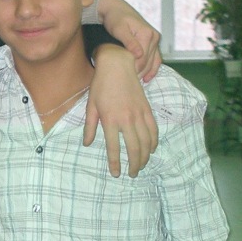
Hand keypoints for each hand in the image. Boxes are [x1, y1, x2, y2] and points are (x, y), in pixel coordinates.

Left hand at [85, 45, 157, 176]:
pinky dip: (154, 141)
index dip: (115, 163)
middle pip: (134, 148)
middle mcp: (126, 119)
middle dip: (134, 164)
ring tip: (142, 165)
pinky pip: (153, 129)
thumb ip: (90, 126)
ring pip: (146, 141)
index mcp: (110, 120)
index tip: (116, 174)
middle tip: (133, 174)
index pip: (114, 148)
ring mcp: (139, 114)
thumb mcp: (90, 106)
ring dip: (145, 156)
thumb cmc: (101, 86)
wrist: (118, 66)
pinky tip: (151, 149)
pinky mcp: (147, 109)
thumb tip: (87, 144)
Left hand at [96, 0, 161, 80]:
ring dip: (145, 73)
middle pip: (148, 62)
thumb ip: (129, 42)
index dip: (134, 70)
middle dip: (139, 73)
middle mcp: (154, 36)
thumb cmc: (114, 19)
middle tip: (127, 84)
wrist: (115, 9)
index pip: (143, 58)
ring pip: (153, 61)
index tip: (125, 79)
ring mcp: (155, 39)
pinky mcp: (152, 42)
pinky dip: (152, 69)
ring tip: (135, 84)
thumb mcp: (119, 29)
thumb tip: (139, 54)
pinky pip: (156, 58)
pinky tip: (146, 79)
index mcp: (147, 34)